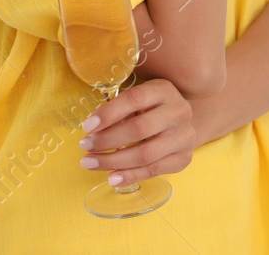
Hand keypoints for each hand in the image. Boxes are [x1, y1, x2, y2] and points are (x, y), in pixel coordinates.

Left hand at [78, 77, 196, 186]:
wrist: (182, 122)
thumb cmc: (152, 107)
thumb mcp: (140, 97)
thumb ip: (120, 107)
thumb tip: (92, 126)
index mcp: (163, 90)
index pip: (134, 99)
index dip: (109, 113)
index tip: (87, 126)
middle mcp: (178, 112)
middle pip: (139, 129)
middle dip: (107, 140)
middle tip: (85, 146)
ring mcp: (184, 137)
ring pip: (145, 154)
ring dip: (113, 161)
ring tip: (90, 163)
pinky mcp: (183, 158)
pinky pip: (153, 171)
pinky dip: (130, 176)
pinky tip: (111, 178)